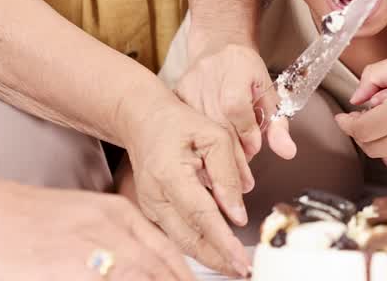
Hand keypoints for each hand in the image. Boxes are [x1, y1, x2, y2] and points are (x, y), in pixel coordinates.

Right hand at [0, 167, 197, 280]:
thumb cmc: (35, 220)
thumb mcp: (90, 217)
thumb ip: (121, 239)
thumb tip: (146, 267)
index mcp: (121, 217)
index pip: (170, 256)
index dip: (189, 278)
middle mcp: (113, 234)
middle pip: (162, 273)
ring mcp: (93, 256)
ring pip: (141, 279)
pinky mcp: (71, 272)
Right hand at [125, 100, 252, 276]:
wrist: (143, 121)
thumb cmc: (178, 123)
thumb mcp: (214, 135)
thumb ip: (228, 173)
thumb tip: (237, 212)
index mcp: (170, 174)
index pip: (201, 215)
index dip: (223, 241)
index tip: (240, 259)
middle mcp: (155, 196)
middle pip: (188, 238)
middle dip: (217, 259)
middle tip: (243, 270)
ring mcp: (150, 206)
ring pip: (181, 241)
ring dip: (209, 257)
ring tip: (234, 266)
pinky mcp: (152, 212)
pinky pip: (176, 235)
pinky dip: (197, 246)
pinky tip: (217, 252)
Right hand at [173, 43, 293, 159]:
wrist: (219, 46)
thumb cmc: (247, 72)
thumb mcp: (269, 93)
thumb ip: (278, 124)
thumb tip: (288, 152)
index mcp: (237, 68)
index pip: (235, 105)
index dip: (245, 130)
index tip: (254, 146)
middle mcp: (209, 76)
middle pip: (217, 121)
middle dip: (233, 150)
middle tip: (244, 166)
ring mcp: (189, 86)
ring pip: (200, 128)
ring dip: (216, 151)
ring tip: (229, 163)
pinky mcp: (176, 95)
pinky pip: (186, 126)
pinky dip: (199, 143)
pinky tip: (209, 154)